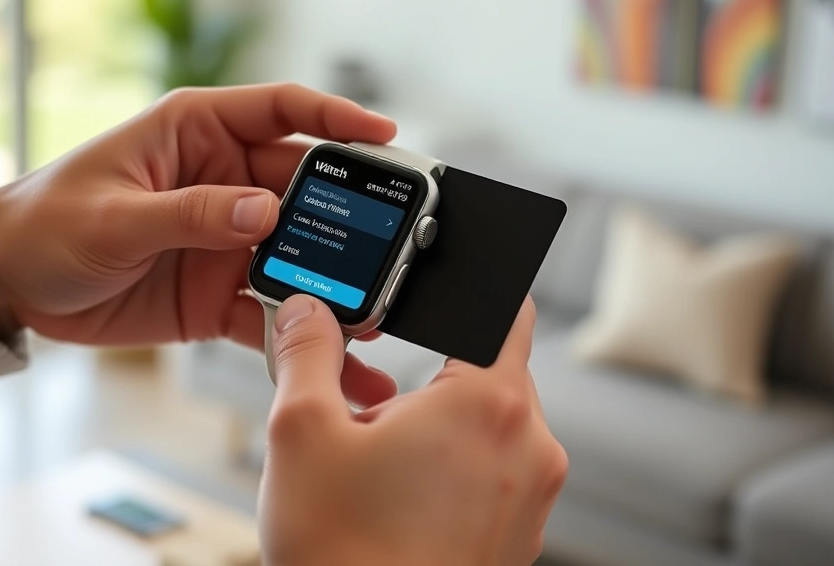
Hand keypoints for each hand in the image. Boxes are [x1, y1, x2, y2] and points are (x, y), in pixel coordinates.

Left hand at [0, 83, 396, 403]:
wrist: (8, 284)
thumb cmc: (45, 220)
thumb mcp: (113, 214)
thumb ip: (190, 212)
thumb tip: (266, 212)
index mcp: (197, 135)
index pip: (280, 111)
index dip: (336, 119)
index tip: (383, 136)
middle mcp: (223, 183)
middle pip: (305, 193)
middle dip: (351, 222)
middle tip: (387, 252)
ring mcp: (226, 241)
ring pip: (298, 259)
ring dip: (334, 288)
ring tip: (372, 319)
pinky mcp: (217, 293)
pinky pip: (269, 315)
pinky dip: (298, 338)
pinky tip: (330, 362)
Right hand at [259, 295, 567, 565]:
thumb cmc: (343, 553)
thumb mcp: (301, 431)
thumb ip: (305, 351)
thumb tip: (305, 310)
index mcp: (489, 404)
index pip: (507, 309)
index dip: (466, 294)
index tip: (432, 305)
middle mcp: (530, 446)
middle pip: (489, 371)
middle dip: (431, 377)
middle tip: (376, 407)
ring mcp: (531, 495)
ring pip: (489, 426)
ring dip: (441, 427)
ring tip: (382, 462)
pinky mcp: (520, 534)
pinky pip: (495, 473)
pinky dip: (455, 470)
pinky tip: (402, 499)